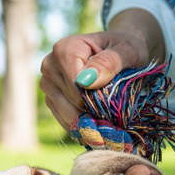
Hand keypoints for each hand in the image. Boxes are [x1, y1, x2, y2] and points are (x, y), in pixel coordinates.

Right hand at [40, 9, 164, 130]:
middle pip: (70, 101)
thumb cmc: (124, 50)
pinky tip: (97, 122)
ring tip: (107, 117)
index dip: (96, 98)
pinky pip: (63, 120)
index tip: (114, 101)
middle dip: (93, 111)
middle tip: (114, 110)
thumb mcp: (127, 51)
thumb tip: (86, 82)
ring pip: (65, 114)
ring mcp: (47, 83)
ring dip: (88, 121)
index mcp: (65, 49)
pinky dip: (81, 125)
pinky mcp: (50, 98)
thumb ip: (110, 62)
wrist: (118, 53)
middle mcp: (49, 65)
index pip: (75, 85)